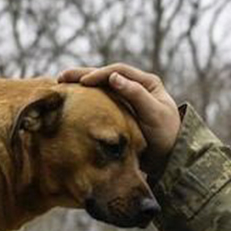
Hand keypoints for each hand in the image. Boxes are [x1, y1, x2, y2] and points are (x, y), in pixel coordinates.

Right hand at [58, 63, 179, 167]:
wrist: (170, 158)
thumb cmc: (166, 135)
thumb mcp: (153, 113)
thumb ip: (136, 94)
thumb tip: (113, 77)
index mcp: (147, 82)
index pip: (119, 72)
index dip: (99, 74)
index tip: (83, 82)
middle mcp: (136, 87)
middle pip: (106, 76)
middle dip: (83, 75)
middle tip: (62, 77)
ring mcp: (127, 99)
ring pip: (101, 87)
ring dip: (81, 85)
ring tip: (61, 86)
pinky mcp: (120, 112)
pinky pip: (101, 101)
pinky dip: (86, 98)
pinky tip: (72, 100)